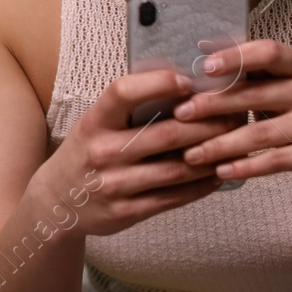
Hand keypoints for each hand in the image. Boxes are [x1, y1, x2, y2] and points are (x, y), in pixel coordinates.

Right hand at [35, 69, 240, 237]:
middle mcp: (102, 151)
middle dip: (207, 123)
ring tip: (235, 142)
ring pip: (176, 168)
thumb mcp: (96, 122)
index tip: (188, 81)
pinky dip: (201, 185)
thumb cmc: (87, 151)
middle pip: (166, 133)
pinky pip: (173, 198)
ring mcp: (114, 185)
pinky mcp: (127, 212)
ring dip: (211, 155)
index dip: (158, 83)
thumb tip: (181, 79)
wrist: (57, 201)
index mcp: (94, 121)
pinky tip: (218, 173)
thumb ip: (129, 105)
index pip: (123, 92)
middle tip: (235, 113)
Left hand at [173, 40, 291, 199]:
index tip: (203, 67)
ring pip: (261, 133)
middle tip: (181, 114)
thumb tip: (202, 48)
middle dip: (214, 104)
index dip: (236, 56)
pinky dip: (244, 167)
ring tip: (191, 154)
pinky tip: (220, 171)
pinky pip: (275, 161)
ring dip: (221, 144)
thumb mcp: (282, 89)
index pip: (269, 52)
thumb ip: (249, 71)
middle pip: (257, 94)